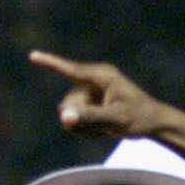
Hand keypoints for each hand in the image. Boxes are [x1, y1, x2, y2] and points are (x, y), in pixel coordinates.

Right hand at [30, 52, 167, 138]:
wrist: (152, 122)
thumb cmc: (138, 117)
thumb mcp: (115, 120)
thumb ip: (90, 118)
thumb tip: (64, 116)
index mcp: (101, 75)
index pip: (70, 70)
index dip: (50, 63)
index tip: (32, 55)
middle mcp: (93, 80)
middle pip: (68, 103)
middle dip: (79, 118)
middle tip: (102, 126)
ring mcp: (90, 92)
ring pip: (69, 113)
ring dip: (83, 126)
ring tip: (105, 128)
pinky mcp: (89, 103)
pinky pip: (74, 119)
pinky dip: (86, 129)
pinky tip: (103, 129)